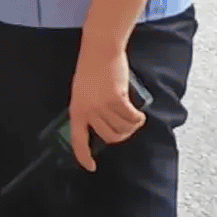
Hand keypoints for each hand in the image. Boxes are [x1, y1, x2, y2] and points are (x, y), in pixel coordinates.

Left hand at [68, 43, 143, 168]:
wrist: (100, 49)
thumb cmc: (92, 68)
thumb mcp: (83, 92)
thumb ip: (89, 109)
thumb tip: (103, 124)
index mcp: (76, 110)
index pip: (77, 140)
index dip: (83, 156)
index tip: (90, 167)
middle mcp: (88, 111)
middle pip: (108, 137)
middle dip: (121, 136)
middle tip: (127, 127)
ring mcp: (102, 106)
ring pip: (122, 128)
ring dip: (132, 126)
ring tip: (135, 118)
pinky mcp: (117, 99)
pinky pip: (131, 117)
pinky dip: (138, 118)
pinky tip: (139, 115)